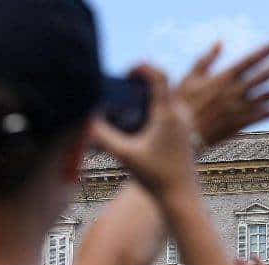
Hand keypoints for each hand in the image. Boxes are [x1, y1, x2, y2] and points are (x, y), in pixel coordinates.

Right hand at [92, 64, 196, 197]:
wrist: (181, 194)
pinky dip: (153, 106)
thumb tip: (82, 119)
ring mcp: (186, 120)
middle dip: (138, 83)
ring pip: (165, 95)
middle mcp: (181, 113)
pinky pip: (170, 106)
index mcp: (168, 114)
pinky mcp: (185, 128)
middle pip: (160, 83)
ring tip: (126, 106)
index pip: (159, 75)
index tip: (126, 73)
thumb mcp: (124, 154)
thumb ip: (101, 135)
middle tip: (120, 91)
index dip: (142, 66)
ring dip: (146, 95)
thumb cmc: (154, 176)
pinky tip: (138, 120)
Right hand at [177, 39, 268, 146]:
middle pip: (268, 75)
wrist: (180, 136)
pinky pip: (266, 115)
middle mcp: (236, 92)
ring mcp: (241, 109)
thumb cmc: (180, 104)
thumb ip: (207, 59)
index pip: (253, 59)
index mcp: (224, 77)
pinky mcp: (242, 124)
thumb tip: (220, 42)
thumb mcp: (190, 77)